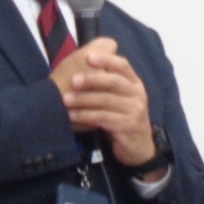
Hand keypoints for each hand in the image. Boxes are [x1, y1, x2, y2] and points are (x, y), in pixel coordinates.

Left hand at [49, 38, 156, 167]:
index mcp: (134, 83)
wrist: (138, 147)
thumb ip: (107, 83)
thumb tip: (87, 59)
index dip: (106, 60)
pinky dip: (86, 116)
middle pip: (114, 81)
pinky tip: (72, 116)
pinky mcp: (128, 126)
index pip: (123, 65)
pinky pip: (103, 118)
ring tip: (66, 100)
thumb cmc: (122, 117)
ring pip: (107, 100)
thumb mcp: (119, 98)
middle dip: (92, 79)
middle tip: (73, 80)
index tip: (88, 57)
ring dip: (84, 99)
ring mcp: (135, 111)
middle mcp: (137, 94)